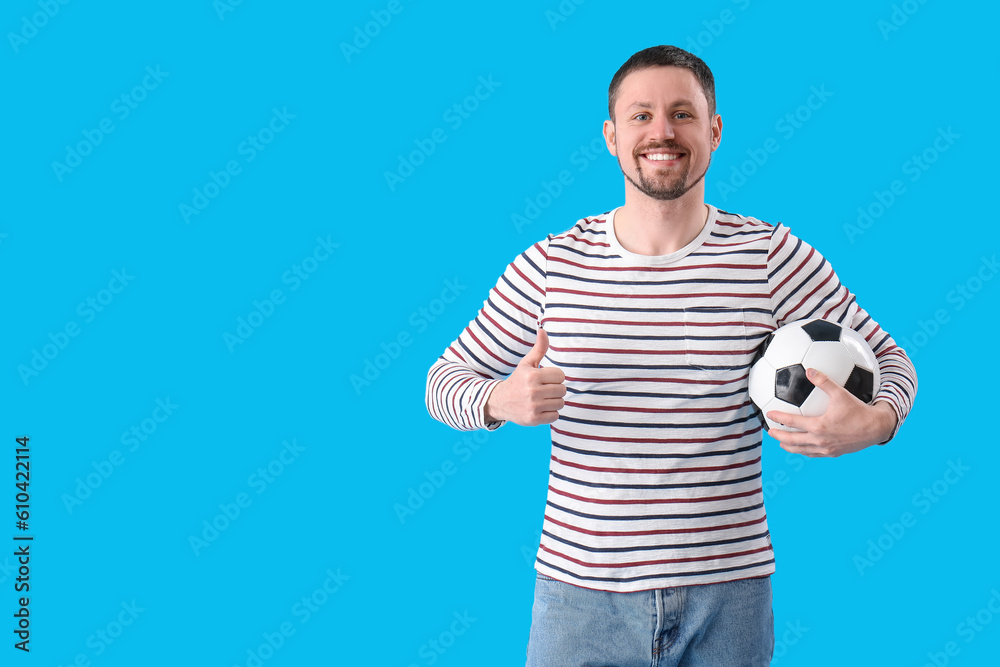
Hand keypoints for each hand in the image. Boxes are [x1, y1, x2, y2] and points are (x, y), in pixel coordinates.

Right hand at [484, 328, 565, 425]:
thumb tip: (543, 330)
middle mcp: (533, 391)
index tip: (545, 379)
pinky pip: (555, 416)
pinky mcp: (534, 419)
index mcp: (532, 375)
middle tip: (544, 390)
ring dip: (554, 402)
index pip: (560, 375)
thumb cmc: (518, 380)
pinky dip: (550, 413)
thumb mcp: (527, 364)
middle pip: (562, 390)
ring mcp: (533, 406)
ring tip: (542, 399)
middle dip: (555, 389)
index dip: (554, 377)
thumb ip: (538, 348)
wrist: (500, 401)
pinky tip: (540, 409)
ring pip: (560, 403)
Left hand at [766, 368, 897, 457]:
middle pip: (792, 440)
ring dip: (789, 446)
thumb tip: (809, 370)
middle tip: (769, 431)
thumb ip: (823, 381)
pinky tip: (801, 447)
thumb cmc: (858, 409)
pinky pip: (814, 454)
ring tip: (781, 442)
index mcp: (819, 426)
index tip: (768, 414)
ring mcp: (826, 449)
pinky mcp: (833, 453)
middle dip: (779, 436)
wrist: (876, 428)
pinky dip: (804, 451)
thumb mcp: (841, 393)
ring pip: (802, 450)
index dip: (778, 418)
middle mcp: (820, 440)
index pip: (792, 422)